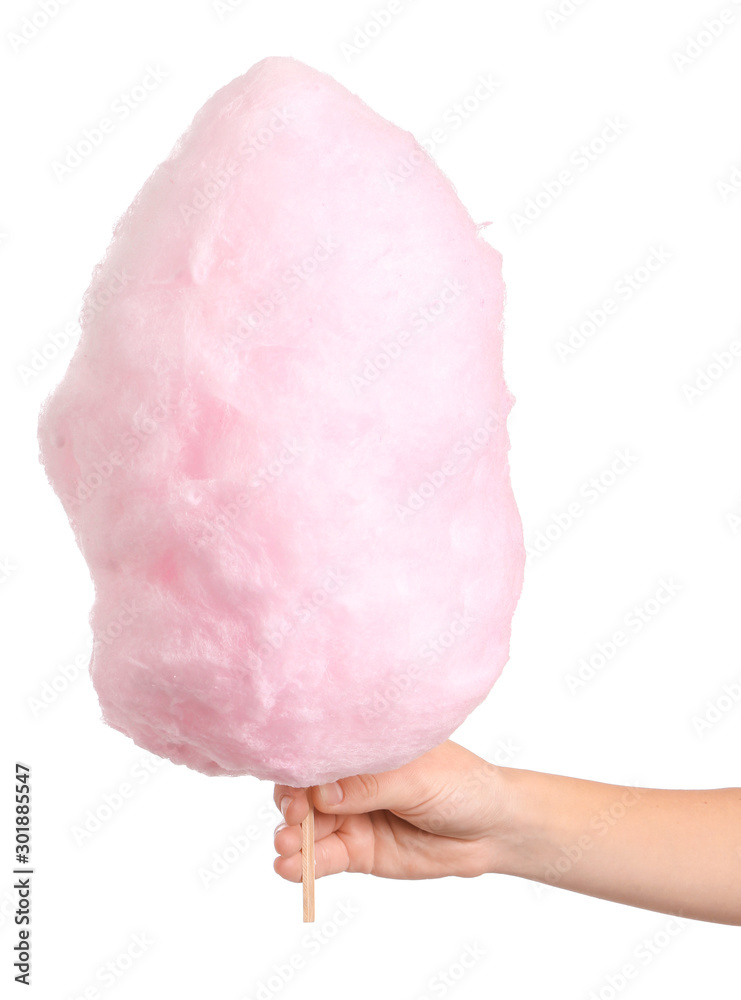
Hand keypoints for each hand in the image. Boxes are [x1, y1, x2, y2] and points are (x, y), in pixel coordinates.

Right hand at [273, 740, 507, 880]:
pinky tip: (289, 868)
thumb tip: (321, 792)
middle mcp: (351, 781)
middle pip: (304, 791)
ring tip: (286, 849)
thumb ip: (369, 785)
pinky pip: (324, 857)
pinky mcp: (357, 851)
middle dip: (291, 805)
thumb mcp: (417, 777)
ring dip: (291, 838)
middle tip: (293, 820)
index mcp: (363, 749)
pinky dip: (304, 864)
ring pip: (309, 827)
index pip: (319, 754)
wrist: (491, 828)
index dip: (300, 769)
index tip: (295, 787)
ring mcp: (351, 816)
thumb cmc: (461, 785)